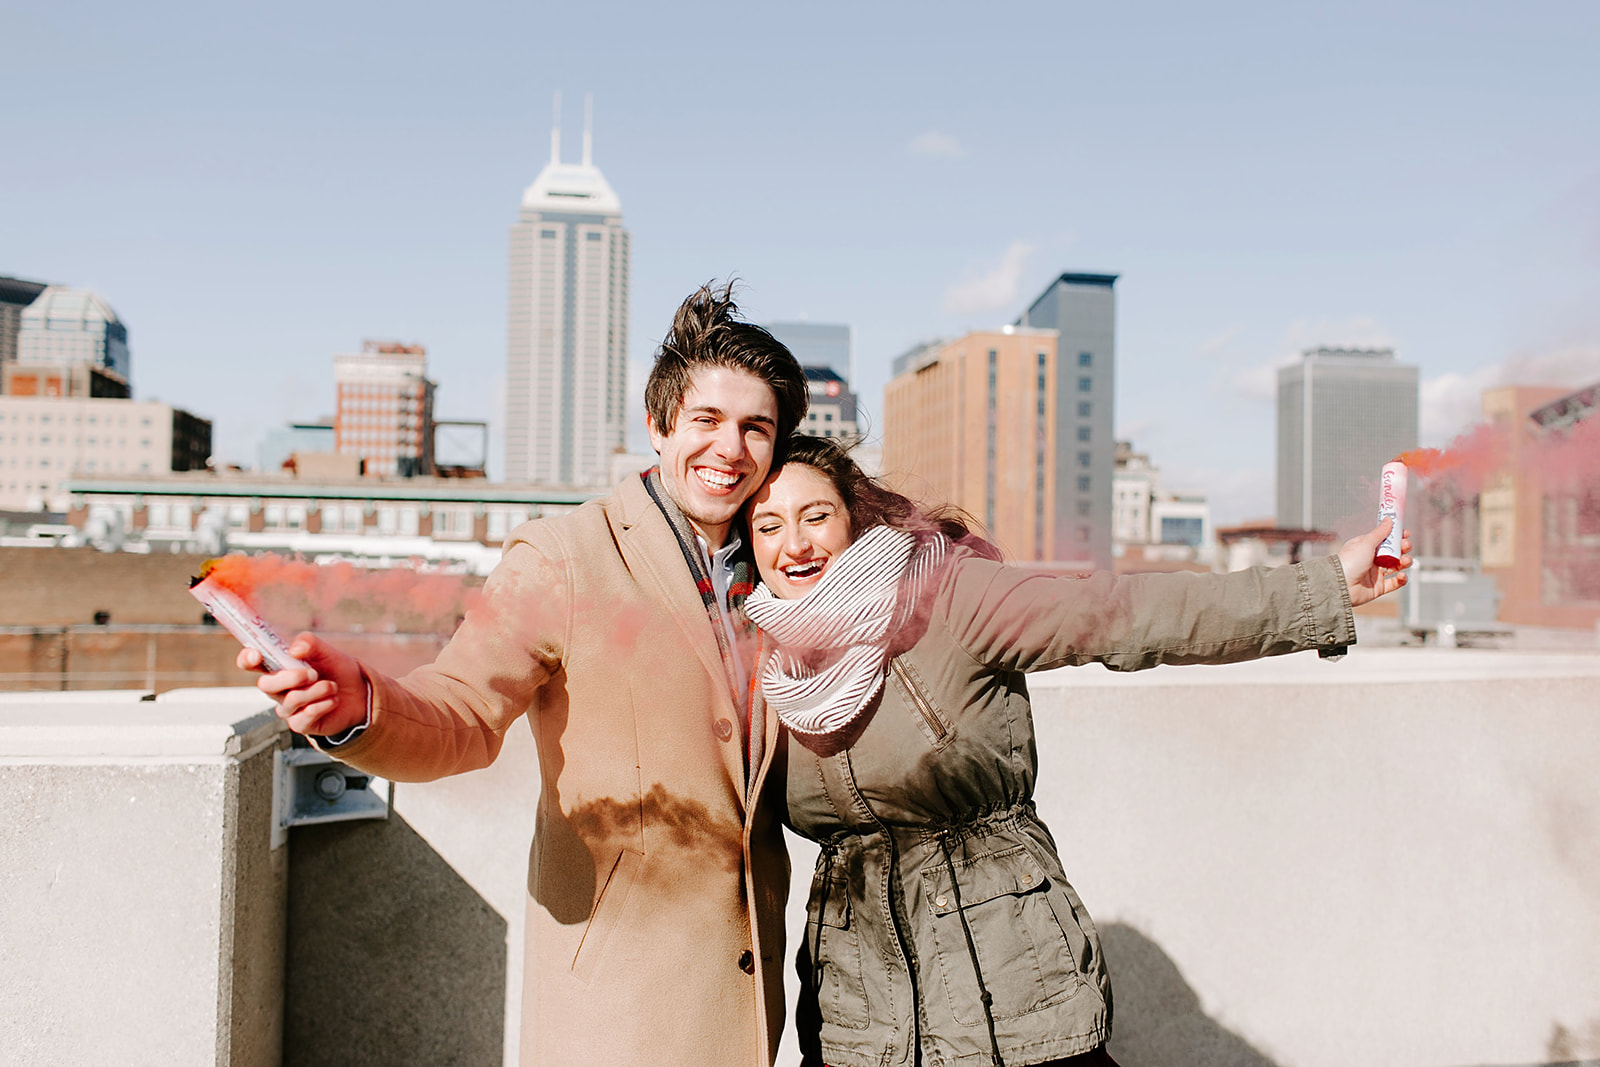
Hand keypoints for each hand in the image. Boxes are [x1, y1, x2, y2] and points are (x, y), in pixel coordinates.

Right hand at [236, 633, 366, 736]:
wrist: (359, 693)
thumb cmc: (336, 671)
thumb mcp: (327, 651)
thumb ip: (310, 644)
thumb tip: (294, 649)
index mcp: (278, 667)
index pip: (251, 663)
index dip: (247, 658)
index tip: (256, 654)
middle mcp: (278, 688)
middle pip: (266, 685)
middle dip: (290, 677)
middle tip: (313, 673)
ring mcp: (288, 707)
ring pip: (290, 700)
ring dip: (316, 691)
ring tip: (332, 686)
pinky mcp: (300, 724)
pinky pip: (303, 718)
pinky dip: (322, 706)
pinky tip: (333, 700)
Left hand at [1336, 518, 1412, 607]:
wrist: (1340, 585)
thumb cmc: (1349, 562)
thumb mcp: (1366, 543)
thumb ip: (1380, 532)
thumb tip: (1388, 519)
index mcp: (1366, 547)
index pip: (1385, 539)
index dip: (1396, 536)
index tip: (1405, 533)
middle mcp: (1371, 559)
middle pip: (1393, 552)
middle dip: (1403, 548)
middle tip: (1405, 545)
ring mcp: (1375, 573)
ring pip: (1397, 566)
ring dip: (1405, 562)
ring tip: (1405, 560)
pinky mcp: (1379, 587)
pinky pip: (1395, 583)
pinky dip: (1401, 579)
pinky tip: (1401, 575)